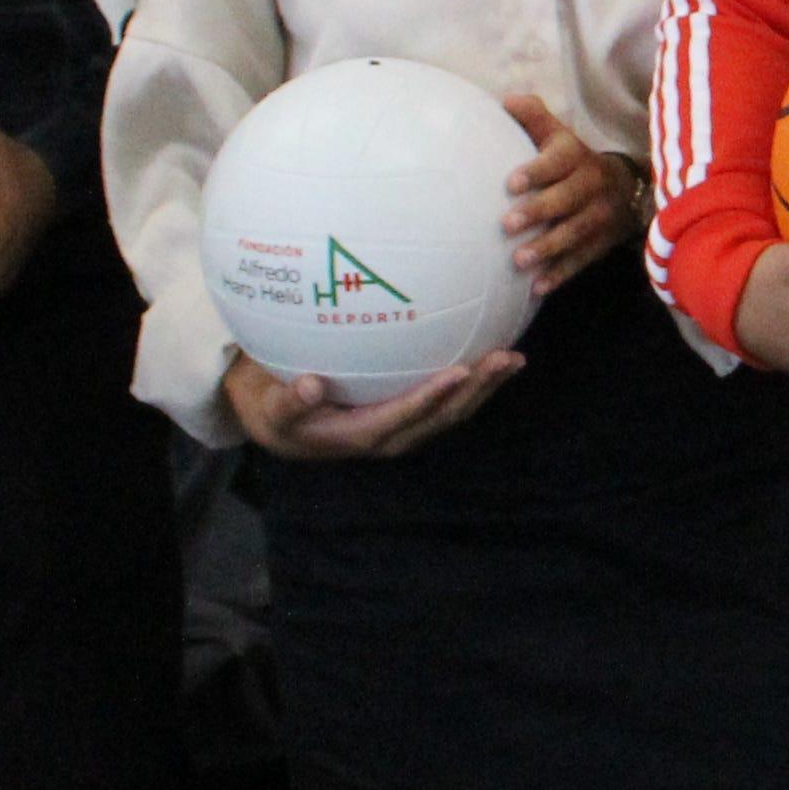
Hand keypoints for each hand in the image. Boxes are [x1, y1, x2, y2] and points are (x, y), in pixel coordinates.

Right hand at [221, 349, 520, 461]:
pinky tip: (494, 354)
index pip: (406, 416)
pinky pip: (448, 402)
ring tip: (514, 359)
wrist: (284, 429)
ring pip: (453, 411)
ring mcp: (406, 427)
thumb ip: (291, 402)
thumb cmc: (278, 412)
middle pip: (443, 416)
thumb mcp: (274, 410)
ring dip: (485, 388)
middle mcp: (393, 436)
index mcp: (363, 435)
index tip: (459, 371)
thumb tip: (311, 386)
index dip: (433, 397)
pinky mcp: (411, 416)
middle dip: (477, 390)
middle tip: (506, 359)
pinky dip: (473, 382)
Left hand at [496, 95, 627, 293]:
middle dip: (539, 211)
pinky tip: (537, 287)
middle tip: (507, 225)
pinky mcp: (603, 243)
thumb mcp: (561, 136)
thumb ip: (534, 119)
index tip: (510, 183)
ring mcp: (601, 217)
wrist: (630, 188)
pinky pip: (583, 260)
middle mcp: (593, 186)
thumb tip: (505, 100)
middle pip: (567, 199)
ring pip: (576, 232)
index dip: (536, 171)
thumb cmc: (574, 162)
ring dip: (548, 248)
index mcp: (578, 157)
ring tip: (519, 261)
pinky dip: (561, 274)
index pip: (558, 162)